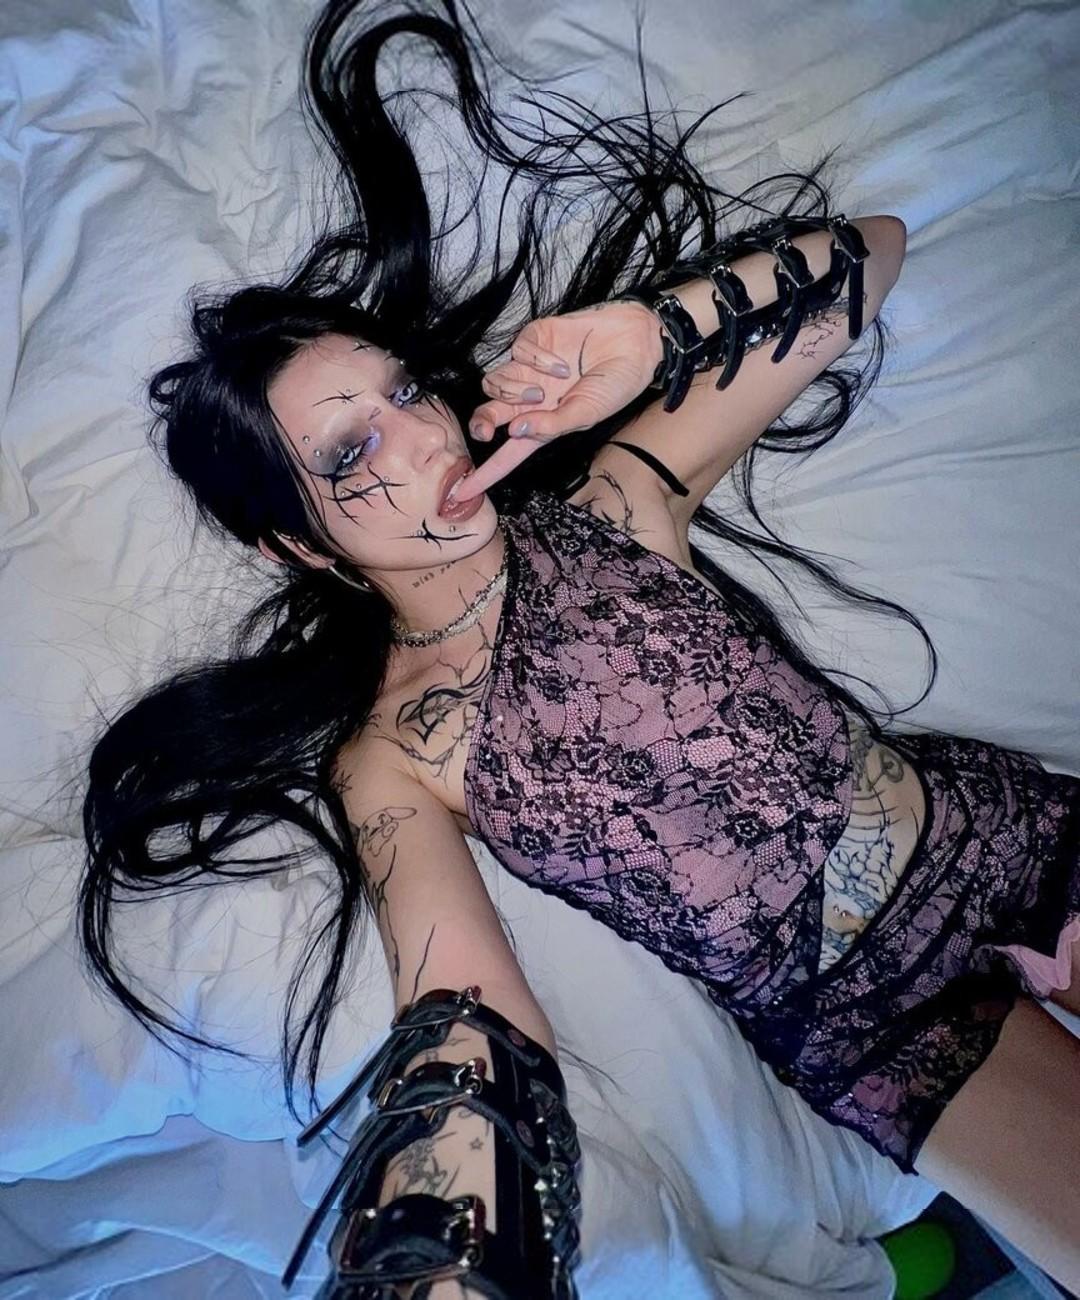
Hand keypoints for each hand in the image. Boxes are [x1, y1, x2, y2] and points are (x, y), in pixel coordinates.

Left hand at [452, 300, 663, 502]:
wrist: (637, 342)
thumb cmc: (618, 384)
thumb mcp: (588, 414)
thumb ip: (553, 425)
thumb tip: (516, 431)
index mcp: (544, 422)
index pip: (509, 453)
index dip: (486, 473)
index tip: (461, 494)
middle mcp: (531, 397)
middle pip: (490, 413)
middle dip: (482, 422)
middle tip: (488, 429)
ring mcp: (530, 368)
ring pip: (495, 382)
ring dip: (515, 390)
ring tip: (548, 388)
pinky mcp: (534, 339)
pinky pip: (517, 351)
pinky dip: (537, 360)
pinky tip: (561, 363)